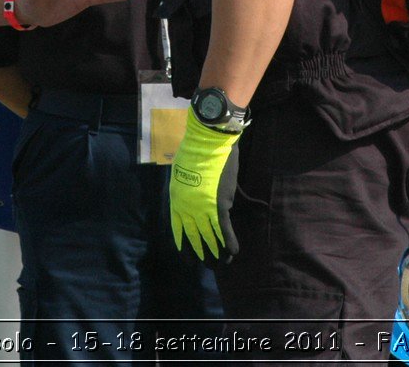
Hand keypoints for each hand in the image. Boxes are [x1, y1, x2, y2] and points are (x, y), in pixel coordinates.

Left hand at [168, 111, 241, 262]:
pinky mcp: (220, 205)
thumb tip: (190, 196)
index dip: (183, 244)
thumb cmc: (193, 152)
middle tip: (204, 265)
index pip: (178, 229)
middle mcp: (188, 208)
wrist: (207, 143)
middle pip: (194, 236)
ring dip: (215, 251)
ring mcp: (203, 208)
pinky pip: (224, 228)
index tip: (186, 257)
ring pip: (210, 235)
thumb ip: (184, 187)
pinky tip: (232, 253)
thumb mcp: (180, 172)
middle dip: (199, 252)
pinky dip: (229, 241)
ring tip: (219, 264)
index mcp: (176, 201)